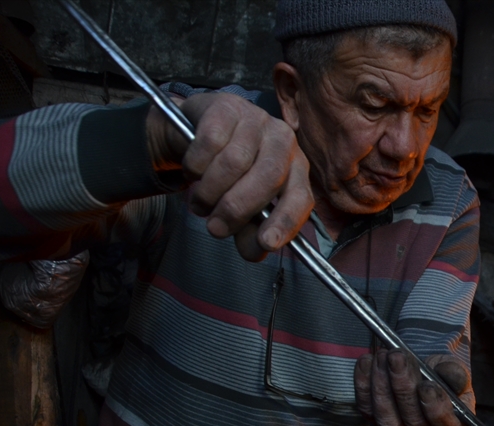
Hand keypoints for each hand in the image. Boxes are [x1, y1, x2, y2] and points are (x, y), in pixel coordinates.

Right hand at [145, 92, 312, 260]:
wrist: (194, 134)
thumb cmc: (227, 175)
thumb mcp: (242, 206)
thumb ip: (251, 231)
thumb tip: (254, 251)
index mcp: (296, 168)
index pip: (301, 197)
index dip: (286, 221)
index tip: (267, 243)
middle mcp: (283, 141)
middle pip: (268, 178)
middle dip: (238, 209)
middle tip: (215, 227)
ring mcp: (256, 119)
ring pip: (235, 162)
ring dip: (211, 191)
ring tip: (200, 203)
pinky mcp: (227, 107)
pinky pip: (209, 143)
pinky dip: (196, 166)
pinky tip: (192, 171)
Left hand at [354, 350, 471, 425]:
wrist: (421, 398)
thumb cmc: (443, 387)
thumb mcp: (456, 379)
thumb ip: (455, 374)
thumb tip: (446, 370)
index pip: (444, 424)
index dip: (435, 406)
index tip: (427, 385)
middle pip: (411, 418)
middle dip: (402, 385)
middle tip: (397, 357)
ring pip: (385, 414)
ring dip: (381, 382)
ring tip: (383, 355)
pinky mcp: (374, 420)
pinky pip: (365, 405)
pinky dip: (363, 382)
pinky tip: (367, 360)